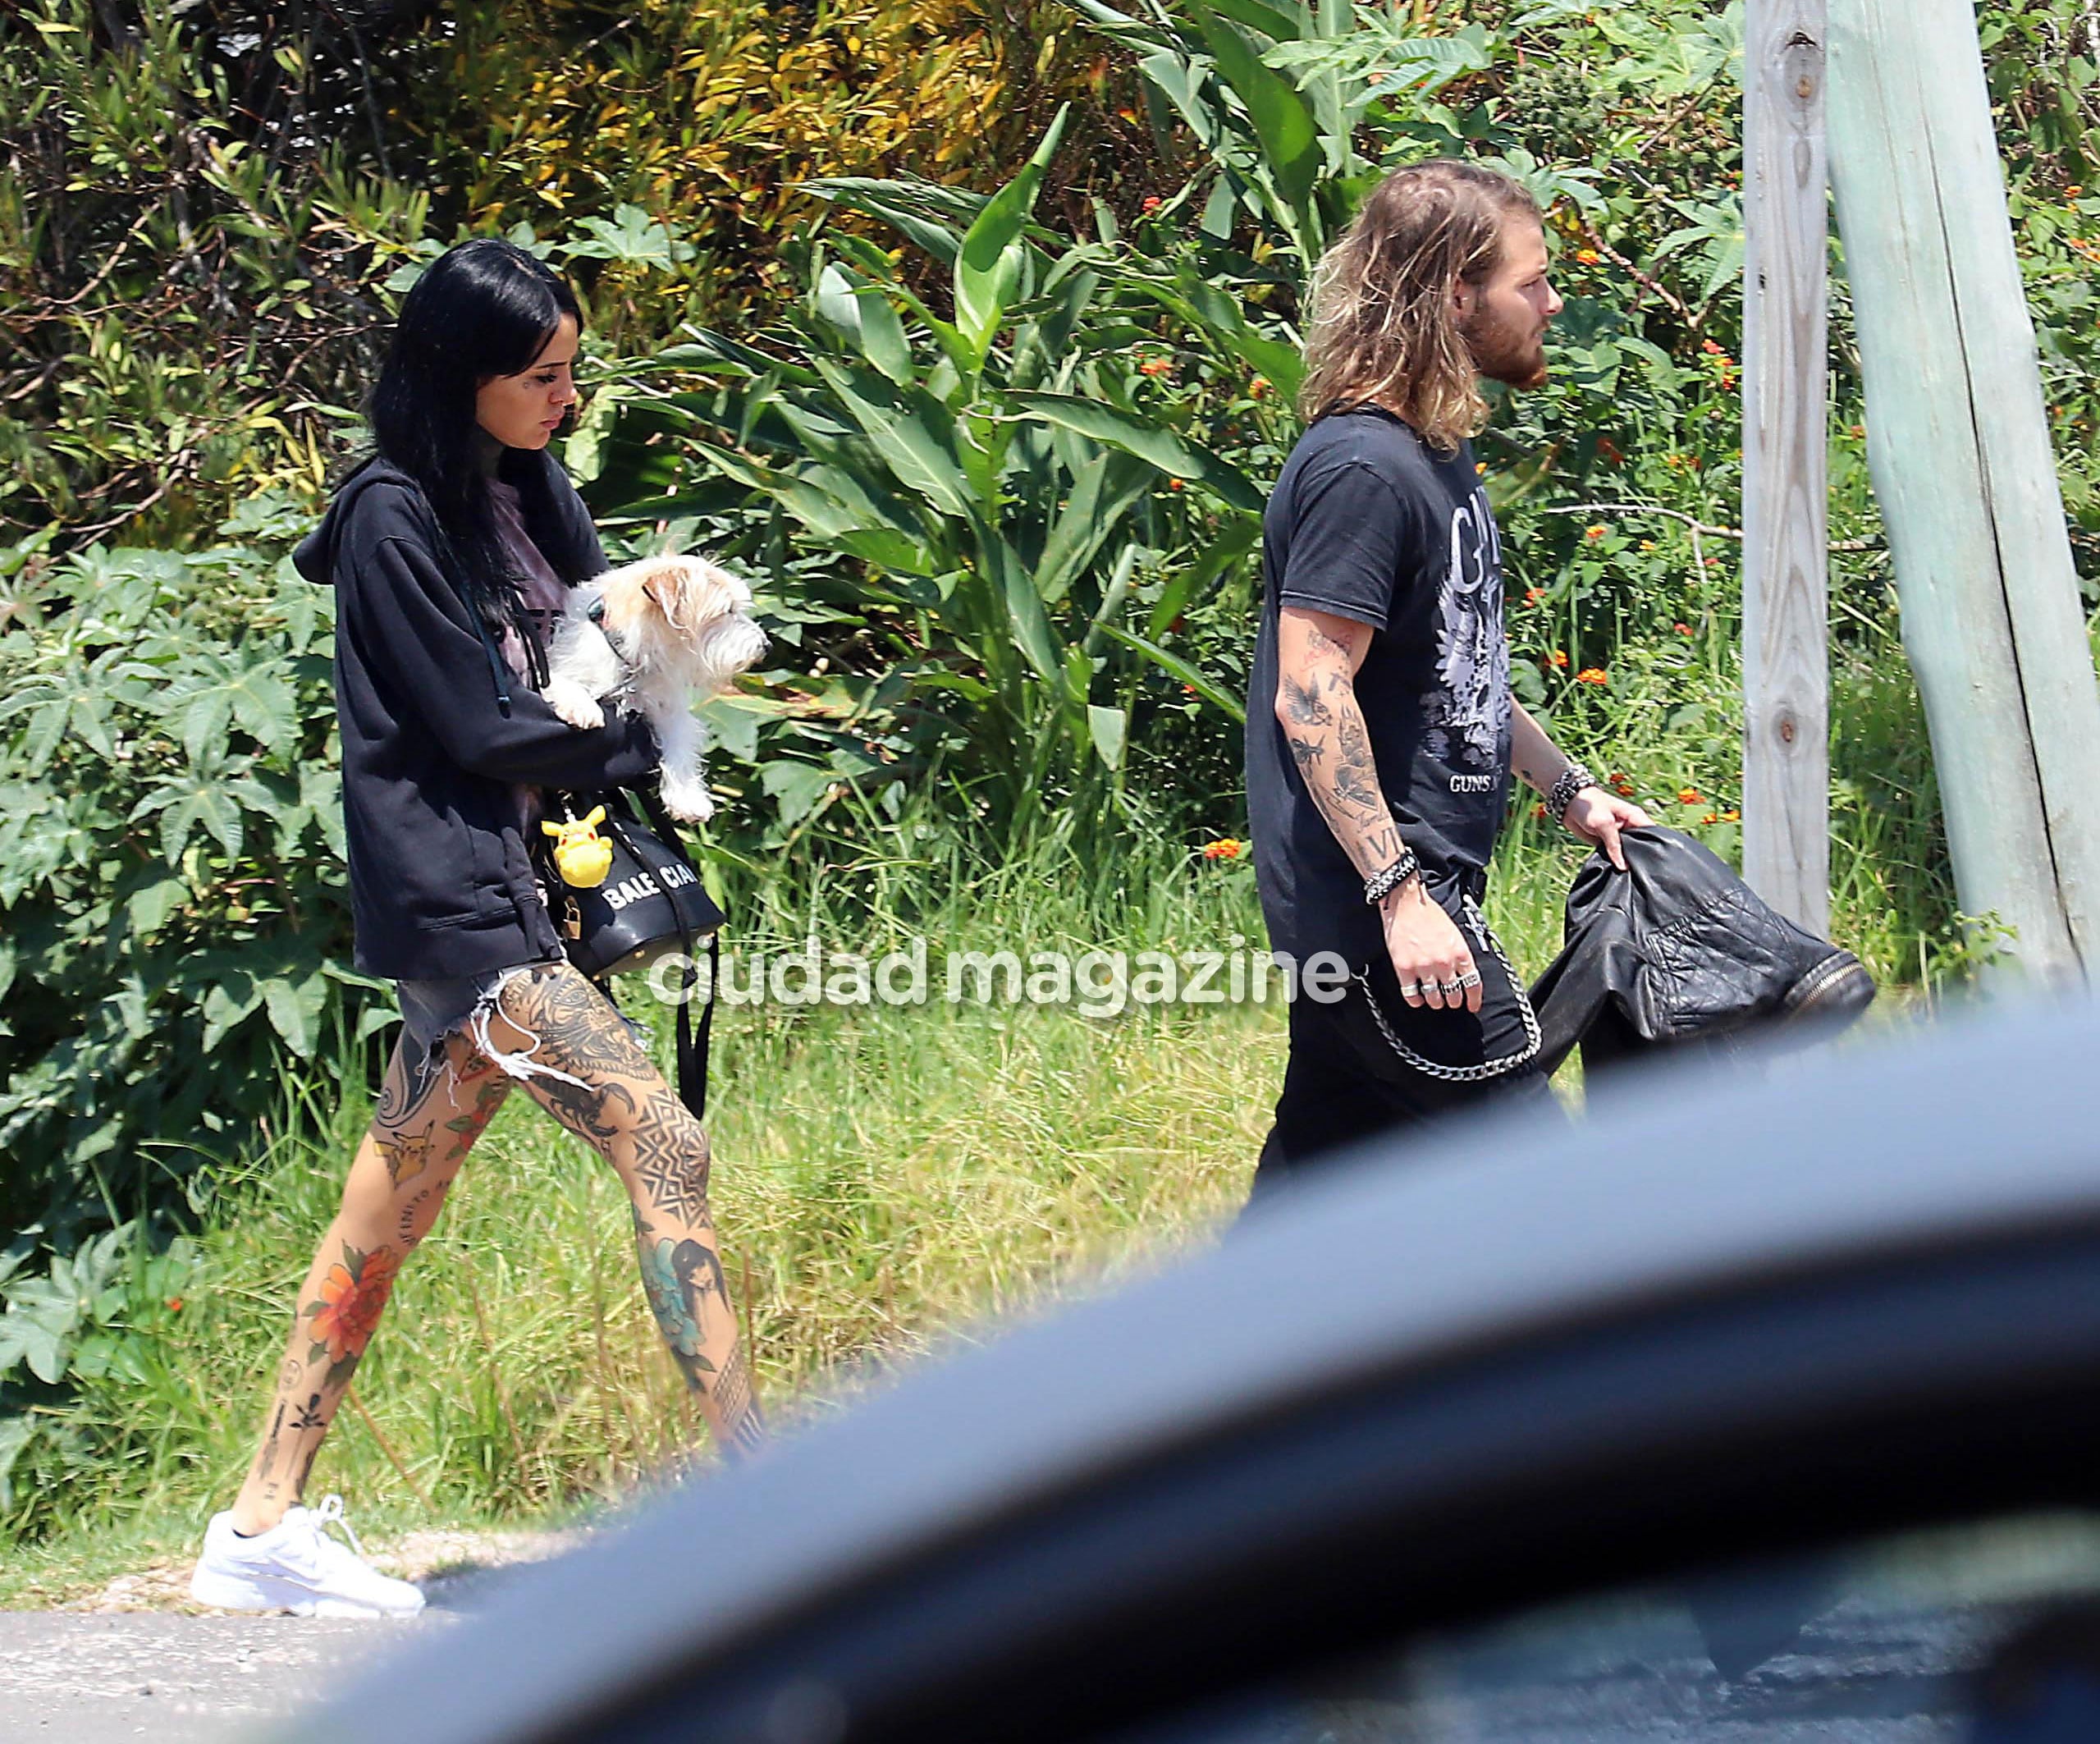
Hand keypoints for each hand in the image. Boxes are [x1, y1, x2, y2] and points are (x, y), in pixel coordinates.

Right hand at [1380, 880, 1481, 1013]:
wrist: (1406, 903)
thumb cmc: (1429, 914)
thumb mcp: (1455, 933)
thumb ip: (1460, 954)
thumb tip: (1463, 973)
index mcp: (1460, 952)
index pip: (1473, 984)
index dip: (1474, 1000)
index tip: (1472, 1006)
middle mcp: (1444, 962)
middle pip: (1454, 995)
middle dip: (1454, 1001)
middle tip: (1451, 1001)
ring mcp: (1423, 967)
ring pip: (1434, 998)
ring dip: (1436, 1002)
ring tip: (1435, 1001)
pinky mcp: (1404, 968)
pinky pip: (1411, 994)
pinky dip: (1416, 1001)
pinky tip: (1418, 999)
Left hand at [1563, 787, 1652, 870]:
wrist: (1567, 804)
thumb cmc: (1589, 806)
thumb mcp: (1604, 824)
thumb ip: (1614, 844)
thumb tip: (1624, 867)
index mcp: (1635, 817)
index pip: (1652, 833)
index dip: (1655, 847)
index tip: (1656, 863)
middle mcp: (1630, 828)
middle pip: (1641, 846)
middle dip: (1640, 858)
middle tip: (1642, 874)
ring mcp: (1619, 836)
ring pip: (1627, 853)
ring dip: (1626, 861)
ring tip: (1631, 877)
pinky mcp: (1607, 843)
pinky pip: (1614, 856)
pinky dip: (1614, 862)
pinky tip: (1617, 873)